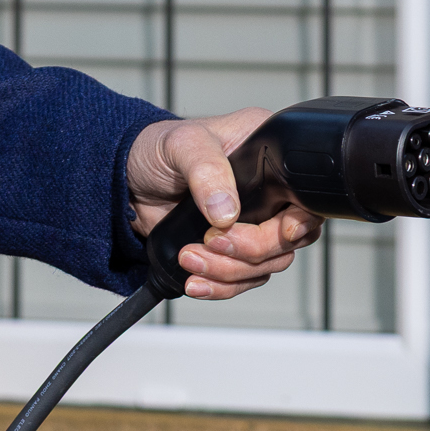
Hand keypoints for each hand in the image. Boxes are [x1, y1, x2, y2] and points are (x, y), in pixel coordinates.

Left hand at [126, 108, 323, 298]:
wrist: (125, 179)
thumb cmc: (155, 148)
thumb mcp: (181, 144)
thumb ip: (206, 171)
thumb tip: (226, 212)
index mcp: (268, 155)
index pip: (304, 198)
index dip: (296, 223)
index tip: (278, 233)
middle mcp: (268, 192)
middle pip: (286, 240)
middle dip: (249, 252)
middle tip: (211, 243)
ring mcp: (250, 223)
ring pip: (264, 266)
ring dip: (228, 272)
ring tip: (190, 259)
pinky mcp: (230, 249)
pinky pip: (240, 279)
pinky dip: (220, 286)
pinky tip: (197, 281)